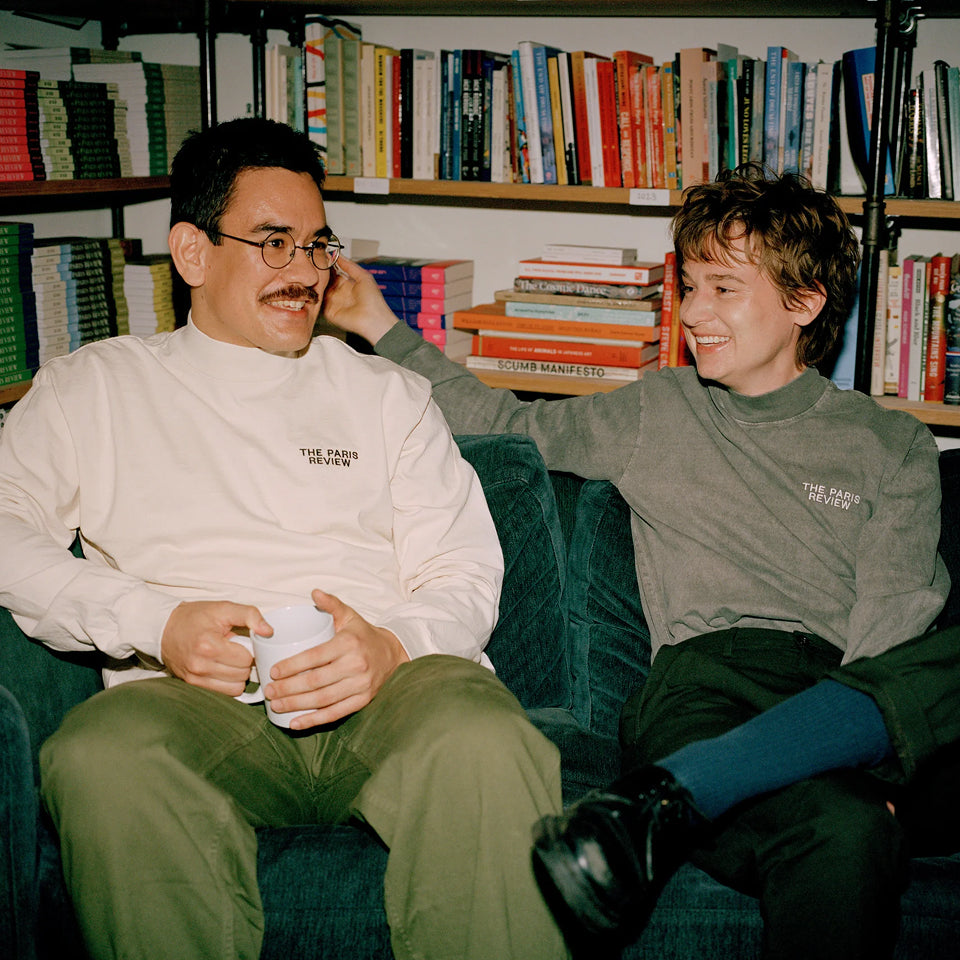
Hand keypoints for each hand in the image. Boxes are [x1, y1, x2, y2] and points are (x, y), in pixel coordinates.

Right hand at [160, 600, 271, 695]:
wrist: (164, 627)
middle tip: (235, 651)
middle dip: (244, 663)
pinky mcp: (192, 685)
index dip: (249, 650)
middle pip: (241, 675)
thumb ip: (249, 615)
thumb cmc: (195, 617)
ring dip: (237, 676)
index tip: (241, 642)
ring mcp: (195, 678)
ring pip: (235, 689)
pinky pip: (222, 694)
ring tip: (229, 661)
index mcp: (209, 645)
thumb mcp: (224, 608)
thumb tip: (269, 631)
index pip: (246, 659)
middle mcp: (200, 665)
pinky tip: (222, 670)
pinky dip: (227, 684)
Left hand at [262, 589, 409, 728]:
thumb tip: (313, 592)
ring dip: (296, 705)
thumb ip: (331, 604)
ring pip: (322, 699)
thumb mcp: (349, 616)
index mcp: (348, 643)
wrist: (392, 654)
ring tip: (276, 705)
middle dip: (288, 688)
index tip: (273, 672)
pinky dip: (313, 720)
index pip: (314, 657)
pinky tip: (295, 723)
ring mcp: (361, 685)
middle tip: (269, 691)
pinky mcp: (363, 700)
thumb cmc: (363, 635)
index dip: (291, 666)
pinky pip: (335, 713)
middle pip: (315, 681)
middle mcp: (356, 665)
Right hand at [321, 256, 400, 344]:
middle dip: (320, 273)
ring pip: (320, 290)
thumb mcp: (363, 276)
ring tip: (311, 272)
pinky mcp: (329, 312)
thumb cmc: (373, 300)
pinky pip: (319, 302)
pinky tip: (313, 286)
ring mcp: (334, 302)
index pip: (333, 272)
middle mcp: (340, 293)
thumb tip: (338, 255)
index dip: (328, 265)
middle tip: (313, 263)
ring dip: (316, 282)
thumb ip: (350, 266)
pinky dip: (315, 295)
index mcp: (348, 284)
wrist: (373, 318)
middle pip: (325, 280)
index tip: (321, 256)